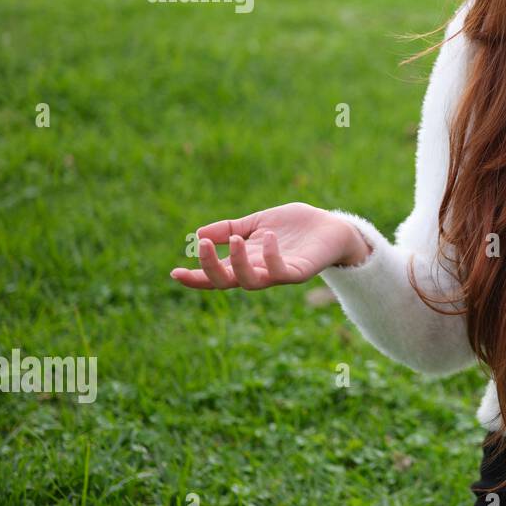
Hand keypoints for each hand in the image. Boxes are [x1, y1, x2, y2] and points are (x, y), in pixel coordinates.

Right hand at [169, 202, 367, 289]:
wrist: (331, 226)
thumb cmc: (295, 226)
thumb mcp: (257, 223)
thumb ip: (231, 229)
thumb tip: (198, 234)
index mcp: (247, 261)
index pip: (216, 275)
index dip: (196, 277)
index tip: (174, 273)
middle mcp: (260, 271)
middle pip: (228, 282)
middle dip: (211, 268)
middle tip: (203, 246)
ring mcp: (279, 273)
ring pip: (252, 282)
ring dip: (238, 263)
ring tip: (236, 240)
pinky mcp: (300, 271)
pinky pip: (282, 272)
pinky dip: (272, 256)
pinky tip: (268, 237)